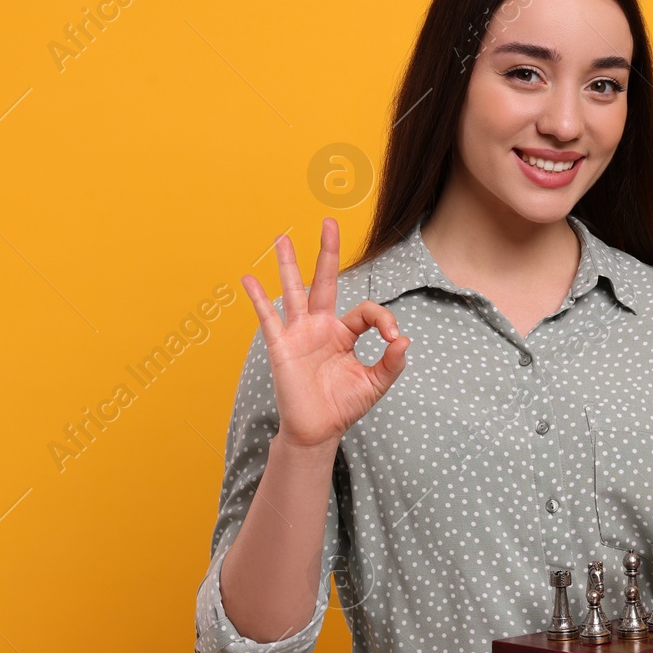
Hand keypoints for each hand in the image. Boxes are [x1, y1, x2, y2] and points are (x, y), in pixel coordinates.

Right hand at [241, 217, 409, 448]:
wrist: (317, 431)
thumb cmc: (344, 405)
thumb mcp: (375, 384)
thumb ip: (392, 363)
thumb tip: (404, 340)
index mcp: (344, 333)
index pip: (366, 312)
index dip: (385, 320)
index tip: (395, 340)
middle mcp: (320, 326)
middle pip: (324, 281)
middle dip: (327, 252)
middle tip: (329, 222)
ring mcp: (299, 333)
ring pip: (294, 291)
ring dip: (288, 264)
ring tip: (283, 237)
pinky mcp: (281, 346)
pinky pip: (269, 318)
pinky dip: (258, 298)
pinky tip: (248, 279)